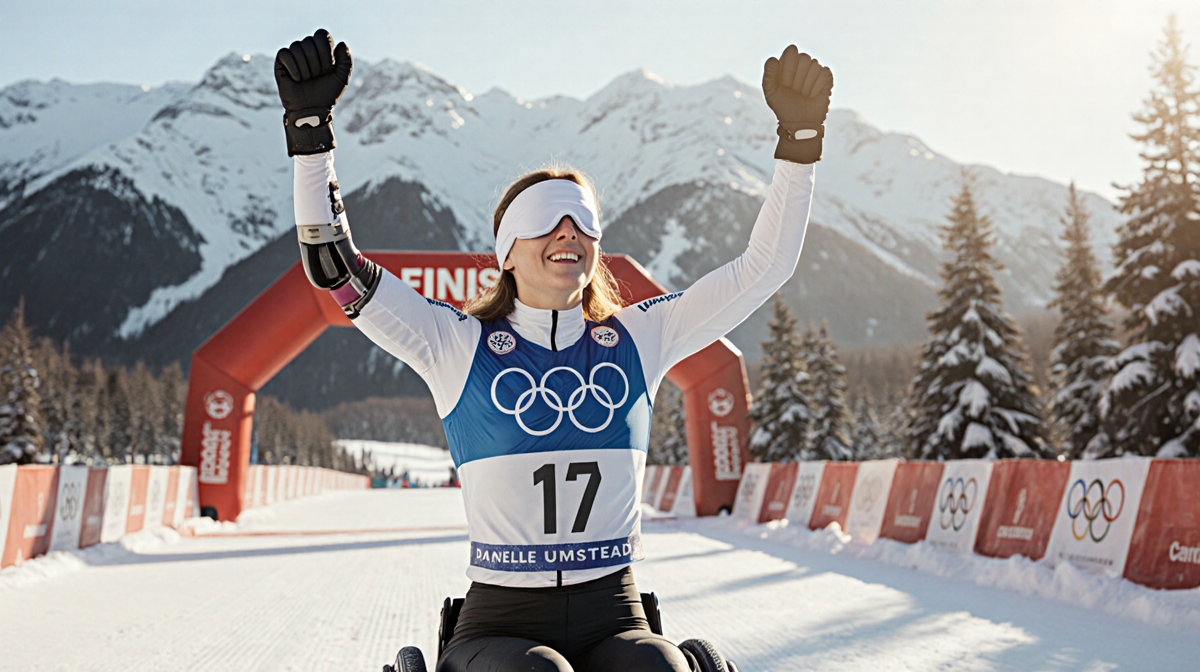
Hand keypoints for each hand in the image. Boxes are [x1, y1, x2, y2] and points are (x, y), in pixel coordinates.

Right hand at [274, 29, 352, 155]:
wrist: (312, 110)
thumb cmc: (326, 94)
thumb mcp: (342, 78)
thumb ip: (346, 60)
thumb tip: (340, 43)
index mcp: (321, 50)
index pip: (321, 34)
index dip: (326, 51)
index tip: (328, 67)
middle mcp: (307, 49)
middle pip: (309, 41)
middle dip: (316, 62)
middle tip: (317, 76)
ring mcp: (293, 54)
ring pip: (297, 46)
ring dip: (305, 68)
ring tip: (307, 80)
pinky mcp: (281, 62)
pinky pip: (285, 53)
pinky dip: (293, 68)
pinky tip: (297, 79)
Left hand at [762, 45, 832, 163]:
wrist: (799, 122)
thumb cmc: (783, 106)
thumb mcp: (771, 92)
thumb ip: (769, 75)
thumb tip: (773, 59)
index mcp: (787, 62)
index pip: (791, 53)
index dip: (788, 69)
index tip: (785, 83)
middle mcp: (802, 63)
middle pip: (804, 58)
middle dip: (798, 78)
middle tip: (795, 91)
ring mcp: (815, 69)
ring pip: (815, 66)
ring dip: (807, 85)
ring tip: (804, 94)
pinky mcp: (826, 77)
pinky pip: (825, 73)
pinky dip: (817, 87)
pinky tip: (813, 95)